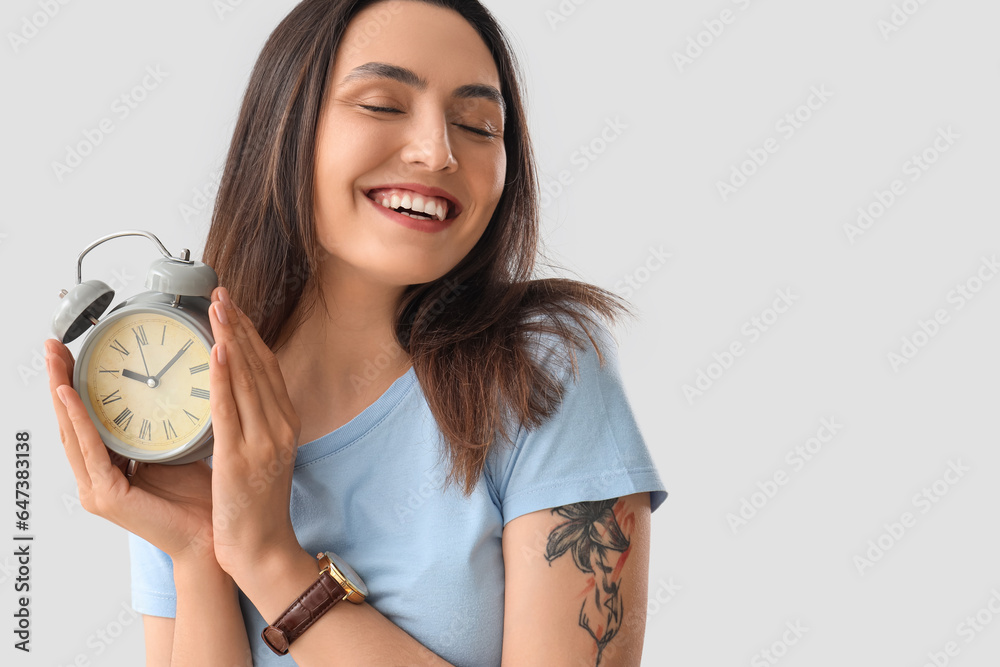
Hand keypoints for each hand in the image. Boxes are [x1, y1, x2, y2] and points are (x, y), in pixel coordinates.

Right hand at [44, 339, 214, 562]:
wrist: (213, 536)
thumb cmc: (199, 496)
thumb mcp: (175, 449)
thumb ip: (159, 426)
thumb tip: (165, 386)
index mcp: (109, 468)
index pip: (85, 420)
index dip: (75, 385)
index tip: (71, 350)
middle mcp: (96, 479)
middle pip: (71, 423)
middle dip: (60, 381)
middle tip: (54, 345)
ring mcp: (97, 490)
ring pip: (73, 433)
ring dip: (62, 394)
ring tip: (57, 361)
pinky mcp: (107, 497)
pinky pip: (91, 451)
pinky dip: (80, 421)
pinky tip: (70, 396)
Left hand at [205, 286, 303, 577]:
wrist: (261, 547)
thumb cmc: (254, 506)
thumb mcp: (260, 454)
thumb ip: (250, 422)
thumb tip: (228, 391)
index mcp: (284, 423)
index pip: (268, 367)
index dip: (250, 333)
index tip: (233, 306)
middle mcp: (279, 426)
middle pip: (259, 365)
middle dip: (239, 326)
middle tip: (219, 293)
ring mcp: (264, 441)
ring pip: (246, 379)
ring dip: (230, 339)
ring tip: (216, 309)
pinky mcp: (241, 458)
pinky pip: (231, 409)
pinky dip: (224, 378)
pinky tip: (217, 352)